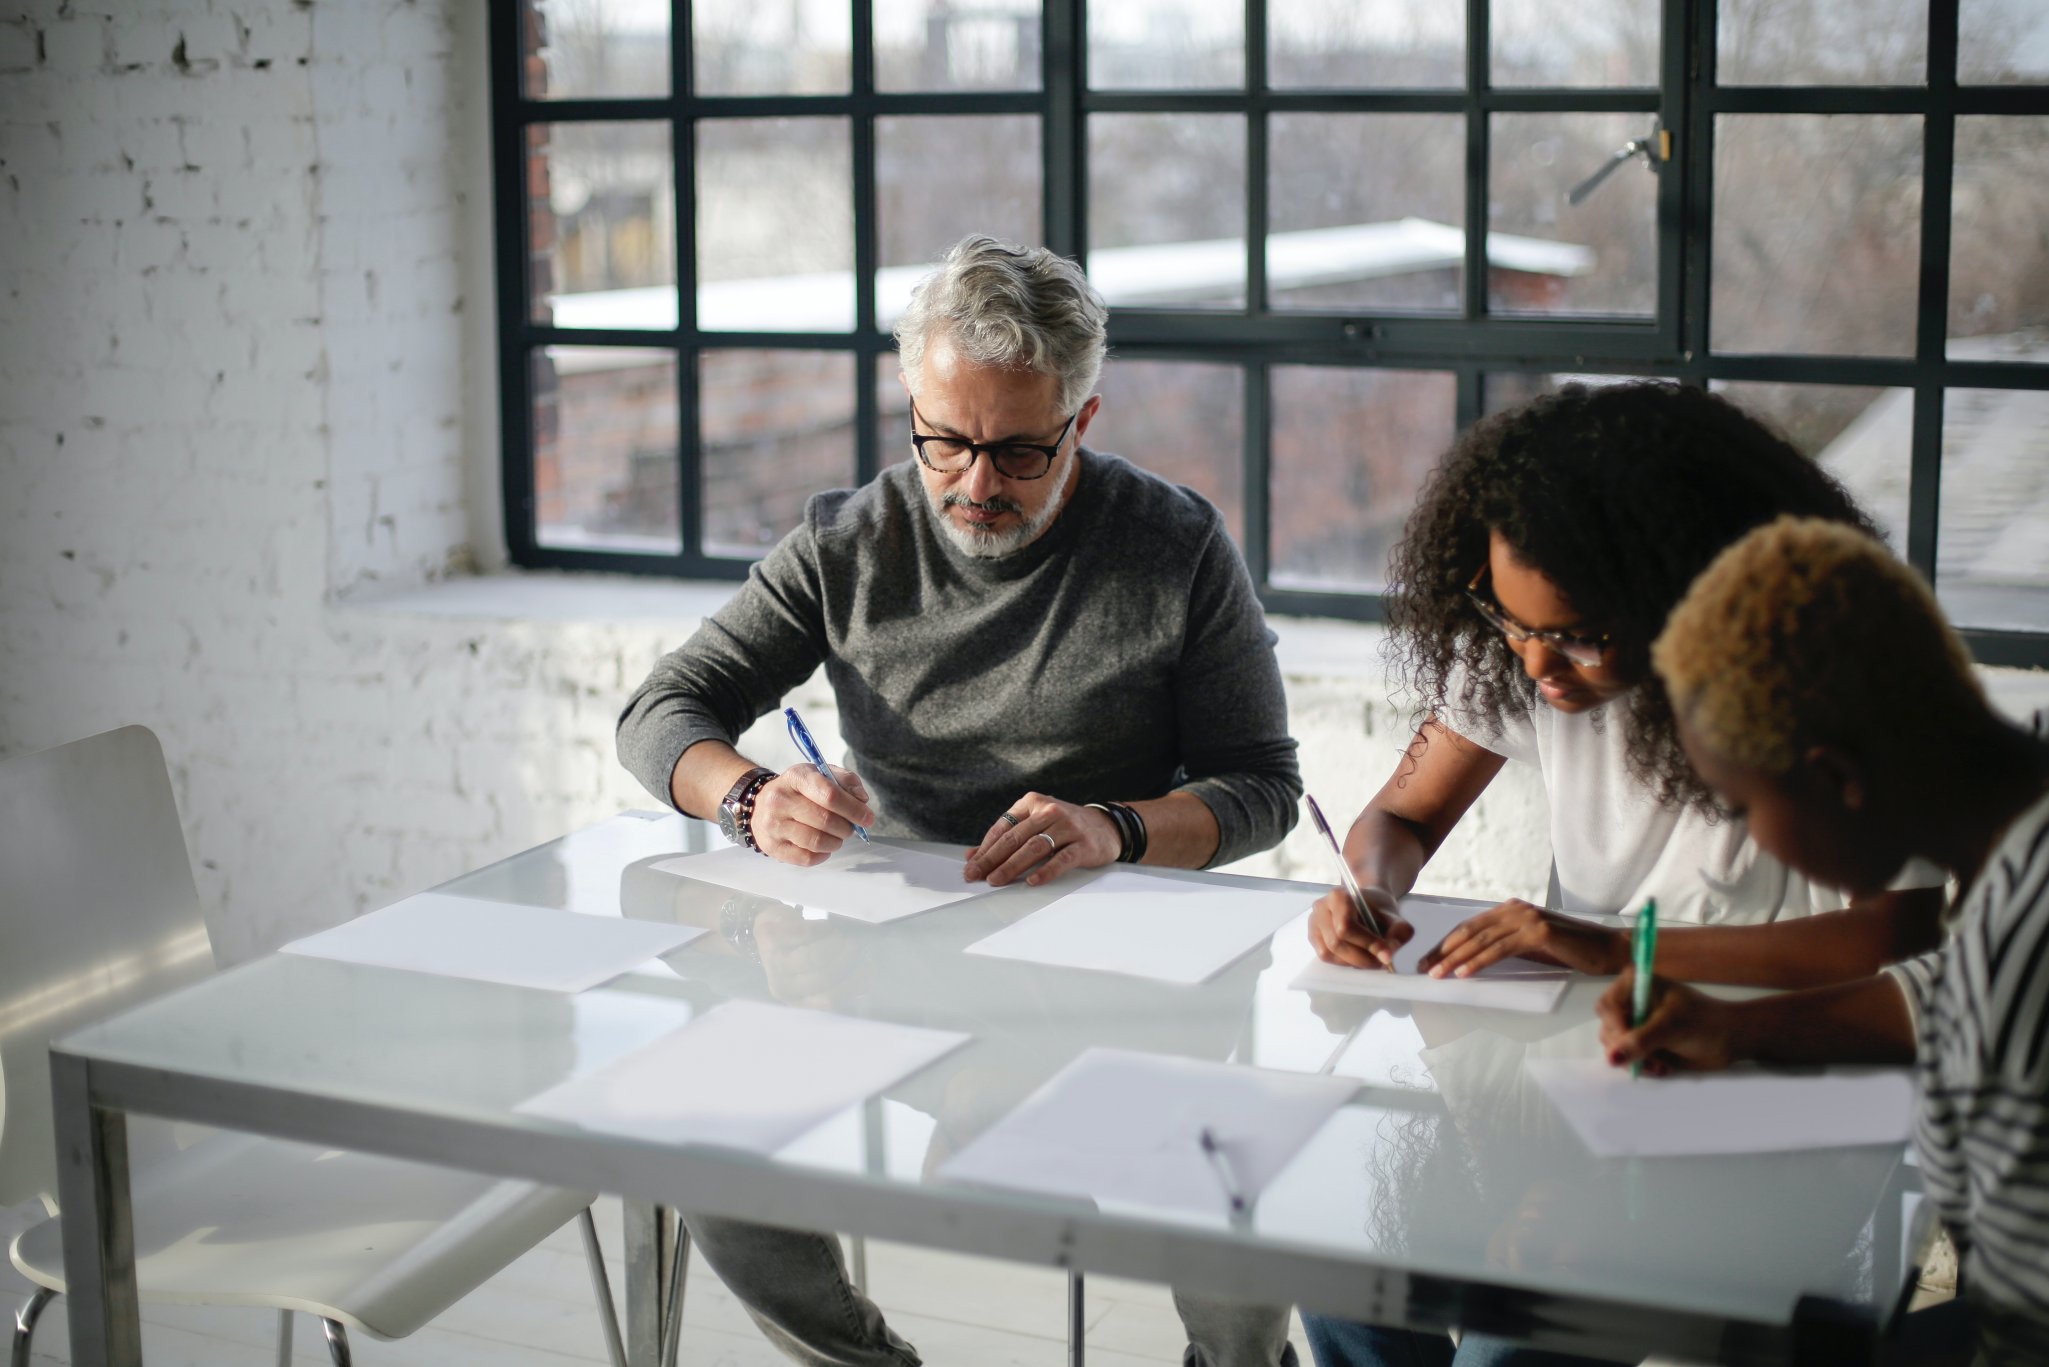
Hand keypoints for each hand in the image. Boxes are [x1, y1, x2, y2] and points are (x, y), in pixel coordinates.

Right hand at [749, 764, 874, 864]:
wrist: (760, 806)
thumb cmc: (798, 791)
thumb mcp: (821, 775)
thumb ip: (846, 782)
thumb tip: (862, 800)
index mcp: (796, 777)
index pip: (830, 794)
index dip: (853, 808)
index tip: (867, 818)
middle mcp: (780, 800)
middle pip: (825, 820)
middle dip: (847, 827)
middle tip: (851, 828)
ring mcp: (773, 825)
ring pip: (816, 841)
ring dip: (836, 842)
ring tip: (837, 837)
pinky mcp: (772, 847)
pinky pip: (806, 858)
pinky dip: (823, 855)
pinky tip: (824, 847)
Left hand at [754, 907, 863, 1007]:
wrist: (767, 930)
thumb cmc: (797, 955)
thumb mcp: (813, 976)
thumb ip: (835, 983)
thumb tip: (866, 985)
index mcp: (796, 999)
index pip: (829, 999)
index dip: (853, 984)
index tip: (869, 968)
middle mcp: (782, 986)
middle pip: (824, 977)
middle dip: (844, 959)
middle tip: (852, 946)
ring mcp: (773, 962)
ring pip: (813, 956)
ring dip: (833, 943)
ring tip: (839, 936)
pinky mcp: (769, 938)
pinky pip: (803, 933)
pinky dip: (820, 928)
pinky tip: (826, 926)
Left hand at [962, 793, 1120, 886]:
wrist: (1107, 826)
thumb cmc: (1064, 827)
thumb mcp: (1035, 824)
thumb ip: (1006, 838)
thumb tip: (972, 855)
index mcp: (1033, 803)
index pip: (1003, 827)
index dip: (985, 848)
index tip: (971, 866)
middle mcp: (1049, 811)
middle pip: (1015, 838)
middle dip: (992, 859)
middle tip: (976, 875)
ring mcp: (1068, 827)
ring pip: (1035, 847)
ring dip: (1012, 866)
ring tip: (996, 880)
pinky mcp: (1084, 845)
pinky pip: (1061, 860)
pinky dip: (1045, 871)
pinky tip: (1031, 882)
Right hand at [1308, 883, 1409, 968]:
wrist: (1367, 903)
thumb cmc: (1378, 908)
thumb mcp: (1394, 916)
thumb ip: (1398, 932)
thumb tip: (1389, 955)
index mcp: (1338, 896)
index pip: (1346, 926)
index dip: (1366, 943)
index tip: (1386, 955)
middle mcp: (1321, 908)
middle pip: (1336, 942)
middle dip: (1362, 958)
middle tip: (1381, 962)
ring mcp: (1314, 923)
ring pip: (1329, 952)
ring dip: (1353, 962)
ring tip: (1372, 960)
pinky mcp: (1313, 936)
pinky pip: (1326, 956)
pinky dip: (1344, 961)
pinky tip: (1357, 957)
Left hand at [1417, 899, 1627, 978]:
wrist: (1608, 950)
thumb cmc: (1570, 951)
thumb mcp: (1530, 946)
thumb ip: (1505, 945)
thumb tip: (1474, 958)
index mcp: (1510, 910)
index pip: (1470, 927)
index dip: (1446, 944)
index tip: (1428, 960)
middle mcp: (1515, 909)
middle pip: (1469, 931)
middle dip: (1443, 951)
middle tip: (1423, 969)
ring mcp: (1526, 918)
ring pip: (1481, 940)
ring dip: (1456, 959)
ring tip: (1438, 975)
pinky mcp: (1538, 932)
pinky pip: (1500, 949)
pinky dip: (1479, 961)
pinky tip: (1464, 973)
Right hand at [1597, 970, 1744, 1074]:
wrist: (1729, 1039)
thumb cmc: (1703, 1023)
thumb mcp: (1670, 1027)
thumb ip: (1640, 1041)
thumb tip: (1612, 1058)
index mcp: (1635, 985)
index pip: (1607, 1006)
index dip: (1615, 1027)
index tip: (1629, 1044)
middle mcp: (1631, 1001)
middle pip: (1608, 1027)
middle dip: (1626, 1047)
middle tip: (1649, 1057)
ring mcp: (1636, 1023)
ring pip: (1615, 1046)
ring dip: (1636, 1060)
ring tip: (1659, 1064)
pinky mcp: (1642, 1042)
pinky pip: (1627, 1057)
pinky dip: (1641, 1066)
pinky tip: (1661, 1067)